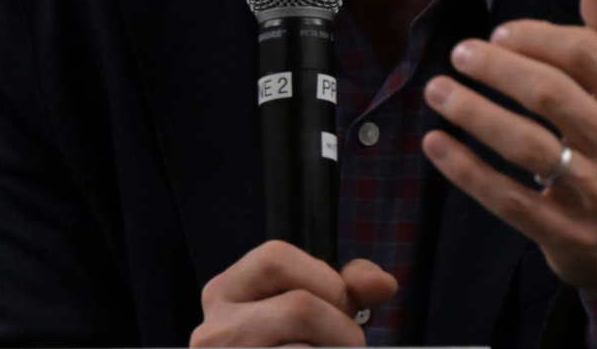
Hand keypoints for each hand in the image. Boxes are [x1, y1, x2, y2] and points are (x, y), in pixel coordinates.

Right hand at [190, 240, 396, 346]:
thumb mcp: (312, 314)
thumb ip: (345, 290)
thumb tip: (382, 282)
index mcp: (225, 294)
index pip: (275, 257)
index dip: (324, 280)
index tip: (337, 306)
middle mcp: (214, 331)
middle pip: (300, 307)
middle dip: (342, 330)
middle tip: (344, 348)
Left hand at [421, 0, 596, 302]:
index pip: (587, 55)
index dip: (536, 37)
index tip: (499, 33)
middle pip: (553, 96)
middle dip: (497, 69)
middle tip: (459, 54)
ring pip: (528, 148)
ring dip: (474, 114)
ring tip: (436, 91)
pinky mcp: (568, 235)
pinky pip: (509, 200)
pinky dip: (467, 171)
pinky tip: (435, 145)